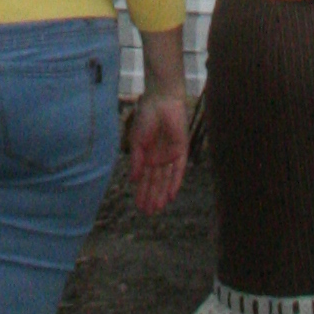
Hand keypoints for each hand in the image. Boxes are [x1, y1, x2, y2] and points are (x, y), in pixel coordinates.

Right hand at [128, 94, 188, 216]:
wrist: (161, 100)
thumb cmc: (146, 116)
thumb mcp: (137, 141)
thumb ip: (136, 160)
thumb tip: (132, 180)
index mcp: (147, 154)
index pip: (144, 178)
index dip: (141, 192)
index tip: (138, 206)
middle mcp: (159, 157)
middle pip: (155, 181)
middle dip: (151, 197)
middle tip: (147, 213)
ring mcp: (170, 154)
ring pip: (166, 179)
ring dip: (161, 194)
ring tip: (157, 209)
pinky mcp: (182, 150)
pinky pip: (179, 170)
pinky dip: (175, 182)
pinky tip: (171, 196)